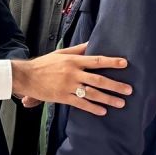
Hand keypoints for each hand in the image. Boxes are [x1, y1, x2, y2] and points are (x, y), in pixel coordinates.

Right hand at [10, 43, 131, 114]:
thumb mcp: (61, 53)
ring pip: (92, 94)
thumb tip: (92, 43)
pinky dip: (92, 108)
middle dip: (115, 85)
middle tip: (129, 90)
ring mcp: (68, 86)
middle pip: (98, 80)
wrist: (26, 76)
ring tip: (121, 103)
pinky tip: (102, 111)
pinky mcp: (63, 97)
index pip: (96, 60)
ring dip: (108, 99)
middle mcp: (73, 73)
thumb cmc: (44, 64)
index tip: (125, 64)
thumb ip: (78, 50)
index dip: (112, 62)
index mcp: (73, 61)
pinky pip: (81, 104)